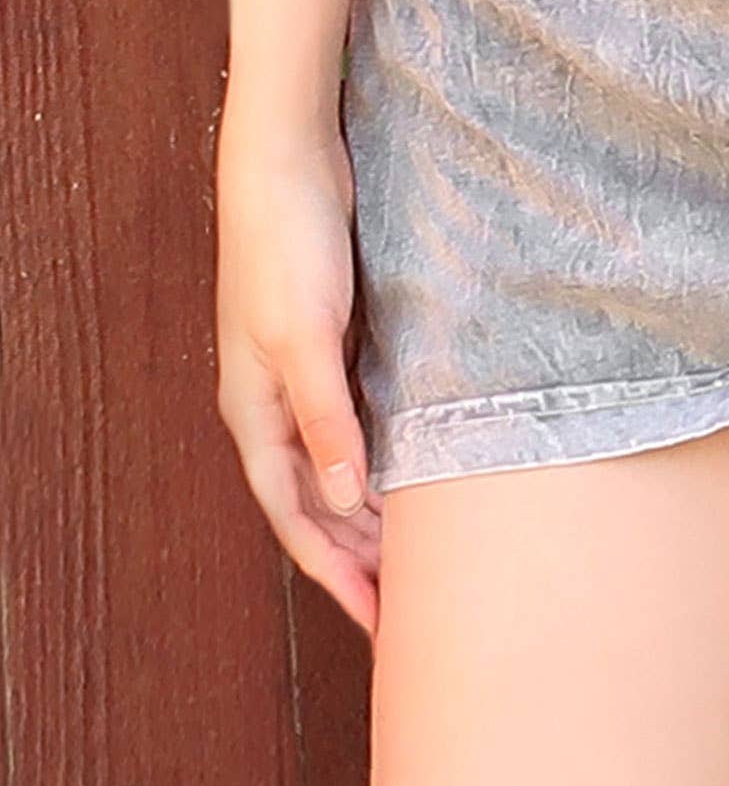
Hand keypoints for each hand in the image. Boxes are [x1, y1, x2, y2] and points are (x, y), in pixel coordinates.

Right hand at [214, 106, 381, 637]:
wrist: (287, 163)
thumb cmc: (286, 244)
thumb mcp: (304, 336)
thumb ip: (323, 417)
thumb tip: (342, 496)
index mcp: (256, 414)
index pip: (295, 517)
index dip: (335, 572)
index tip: (376, 622)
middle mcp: (274, 404)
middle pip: (316, 501)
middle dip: (356, 555)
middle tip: (408, 603)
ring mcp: (301, 373)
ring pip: (336, 463)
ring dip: (370, 508)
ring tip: (417, 552)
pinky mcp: (331, 341)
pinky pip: (355, 420)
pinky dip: (380, 454)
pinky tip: (416, 465)